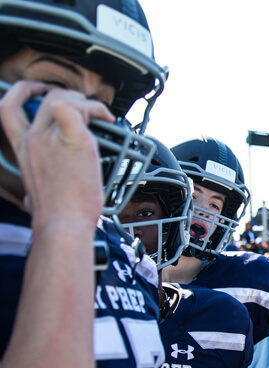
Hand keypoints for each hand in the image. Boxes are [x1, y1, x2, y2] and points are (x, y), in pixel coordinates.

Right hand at [0, 80, 113, 231]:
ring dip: (85, 101)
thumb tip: (27, 201)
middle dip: (67, 94)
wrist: (63, 223)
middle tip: (86, 107)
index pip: (7, 107)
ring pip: (64, 99)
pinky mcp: (75, 141)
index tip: (41, 91)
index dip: (22, 91)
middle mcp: (33, 139)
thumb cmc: (55, 215)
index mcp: (22, 148)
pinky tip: (107, 119)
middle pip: (45, 98)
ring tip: (101, 115)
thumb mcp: (30, 196)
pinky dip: (95, 108)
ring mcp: (51, 139)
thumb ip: (28, 190)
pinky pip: (79, 109)